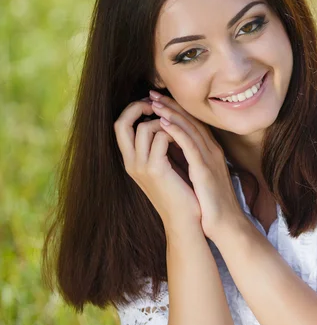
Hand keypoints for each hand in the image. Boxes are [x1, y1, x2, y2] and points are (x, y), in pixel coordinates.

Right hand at [113, 98, 201, 229]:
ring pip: (143, 127)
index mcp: (132, 161)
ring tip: (178, 126)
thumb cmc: (182, 193)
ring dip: (163, 120)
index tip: (153, 104)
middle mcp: (131, 163)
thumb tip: (166, 121)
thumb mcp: (168, 165)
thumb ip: (161, 146)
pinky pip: (160, 137)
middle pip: (121, 123)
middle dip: (138, 108)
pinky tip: (186, 138)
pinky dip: (174, 131)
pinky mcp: (156, 170)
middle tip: (158, 105)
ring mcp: (141, 167)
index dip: (134, 110)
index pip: (121, 126)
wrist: (187, 220)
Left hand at [148, 91, 247, 240]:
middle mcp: (212, 152)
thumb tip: (173, 152)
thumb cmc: (212, 205)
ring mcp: (210, 160)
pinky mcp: (205, 171)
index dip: (176, 110)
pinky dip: (177, 132)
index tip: (159, 100)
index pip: (192, 124)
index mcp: (210, 153)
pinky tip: (163, 122)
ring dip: (171, 114)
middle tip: (153, 93)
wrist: (226, 225)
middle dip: (172, 106)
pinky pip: (189, 146)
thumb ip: (191, 162)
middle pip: (191, 121)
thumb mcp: (201, 178)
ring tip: (154, 103)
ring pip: (190, 129)